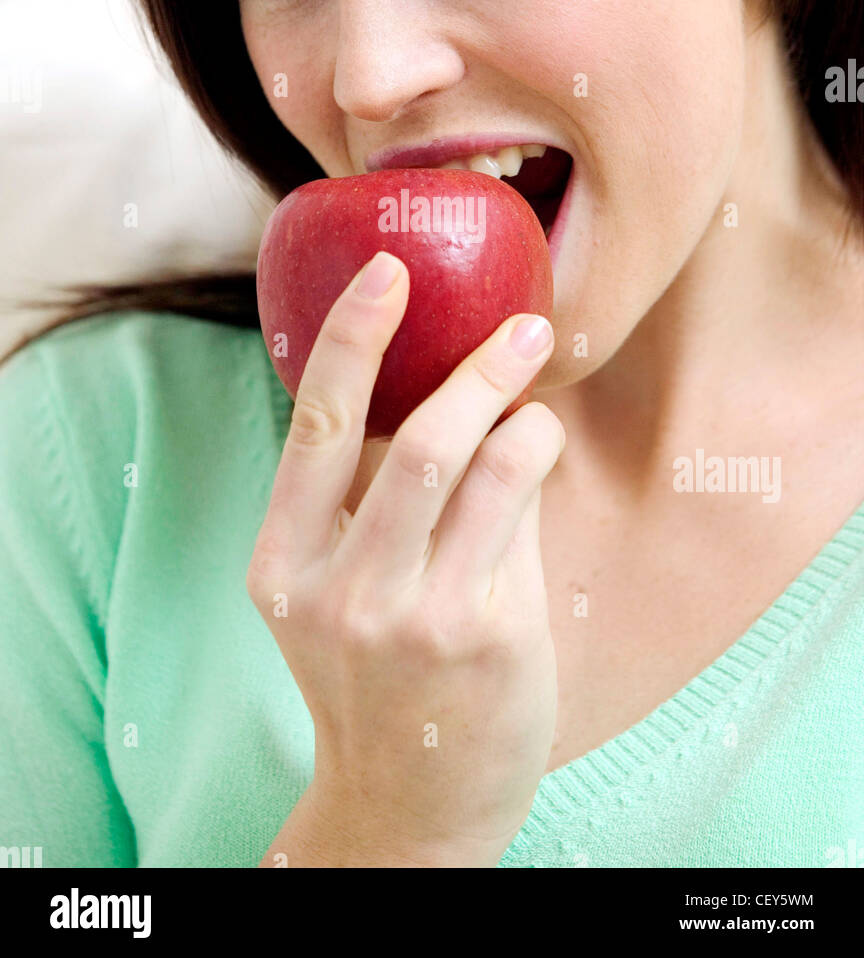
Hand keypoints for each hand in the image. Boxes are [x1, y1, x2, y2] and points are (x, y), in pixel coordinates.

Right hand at [248, 250, 563, 866]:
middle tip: (522, 326)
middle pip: (415, 438)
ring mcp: (413, 618)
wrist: (407, 807)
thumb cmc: (375, 677)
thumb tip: (436, 384)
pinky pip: (521, 516)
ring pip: (482, 466)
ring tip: (535, 393)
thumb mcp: (332, 595)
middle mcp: (338, 590)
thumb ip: (364, 501)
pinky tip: (537, 450)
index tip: (387, 270)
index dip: (352, 336)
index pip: (316, 424)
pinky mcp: (485, 638)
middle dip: (478, 366)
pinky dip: (534, 462)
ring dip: (520, 408)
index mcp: (280, 565)